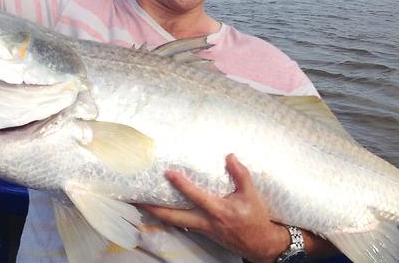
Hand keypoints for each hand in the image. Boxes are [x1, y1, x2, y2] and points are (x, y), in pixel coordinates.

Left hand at [138, 154, 290, 262]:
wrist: (260, 243)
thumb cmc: (255, 218)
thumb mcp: (252, 195)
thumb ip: (240, 174)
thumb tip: (230, 156)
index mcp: (218, 211)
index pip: (195, 196)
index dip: (181, 185)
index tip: (168, 173)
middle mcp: (206, 222)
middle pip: (174, 217)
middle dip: (155, 208)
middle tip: (138, 198)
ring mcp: (203, 229)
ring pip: (175, 222)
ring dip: (159, 213)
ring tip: (143, 202)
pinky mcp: (203, 232)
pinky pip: (182, 224)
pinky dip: (170, 217)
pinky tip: (163, 209)